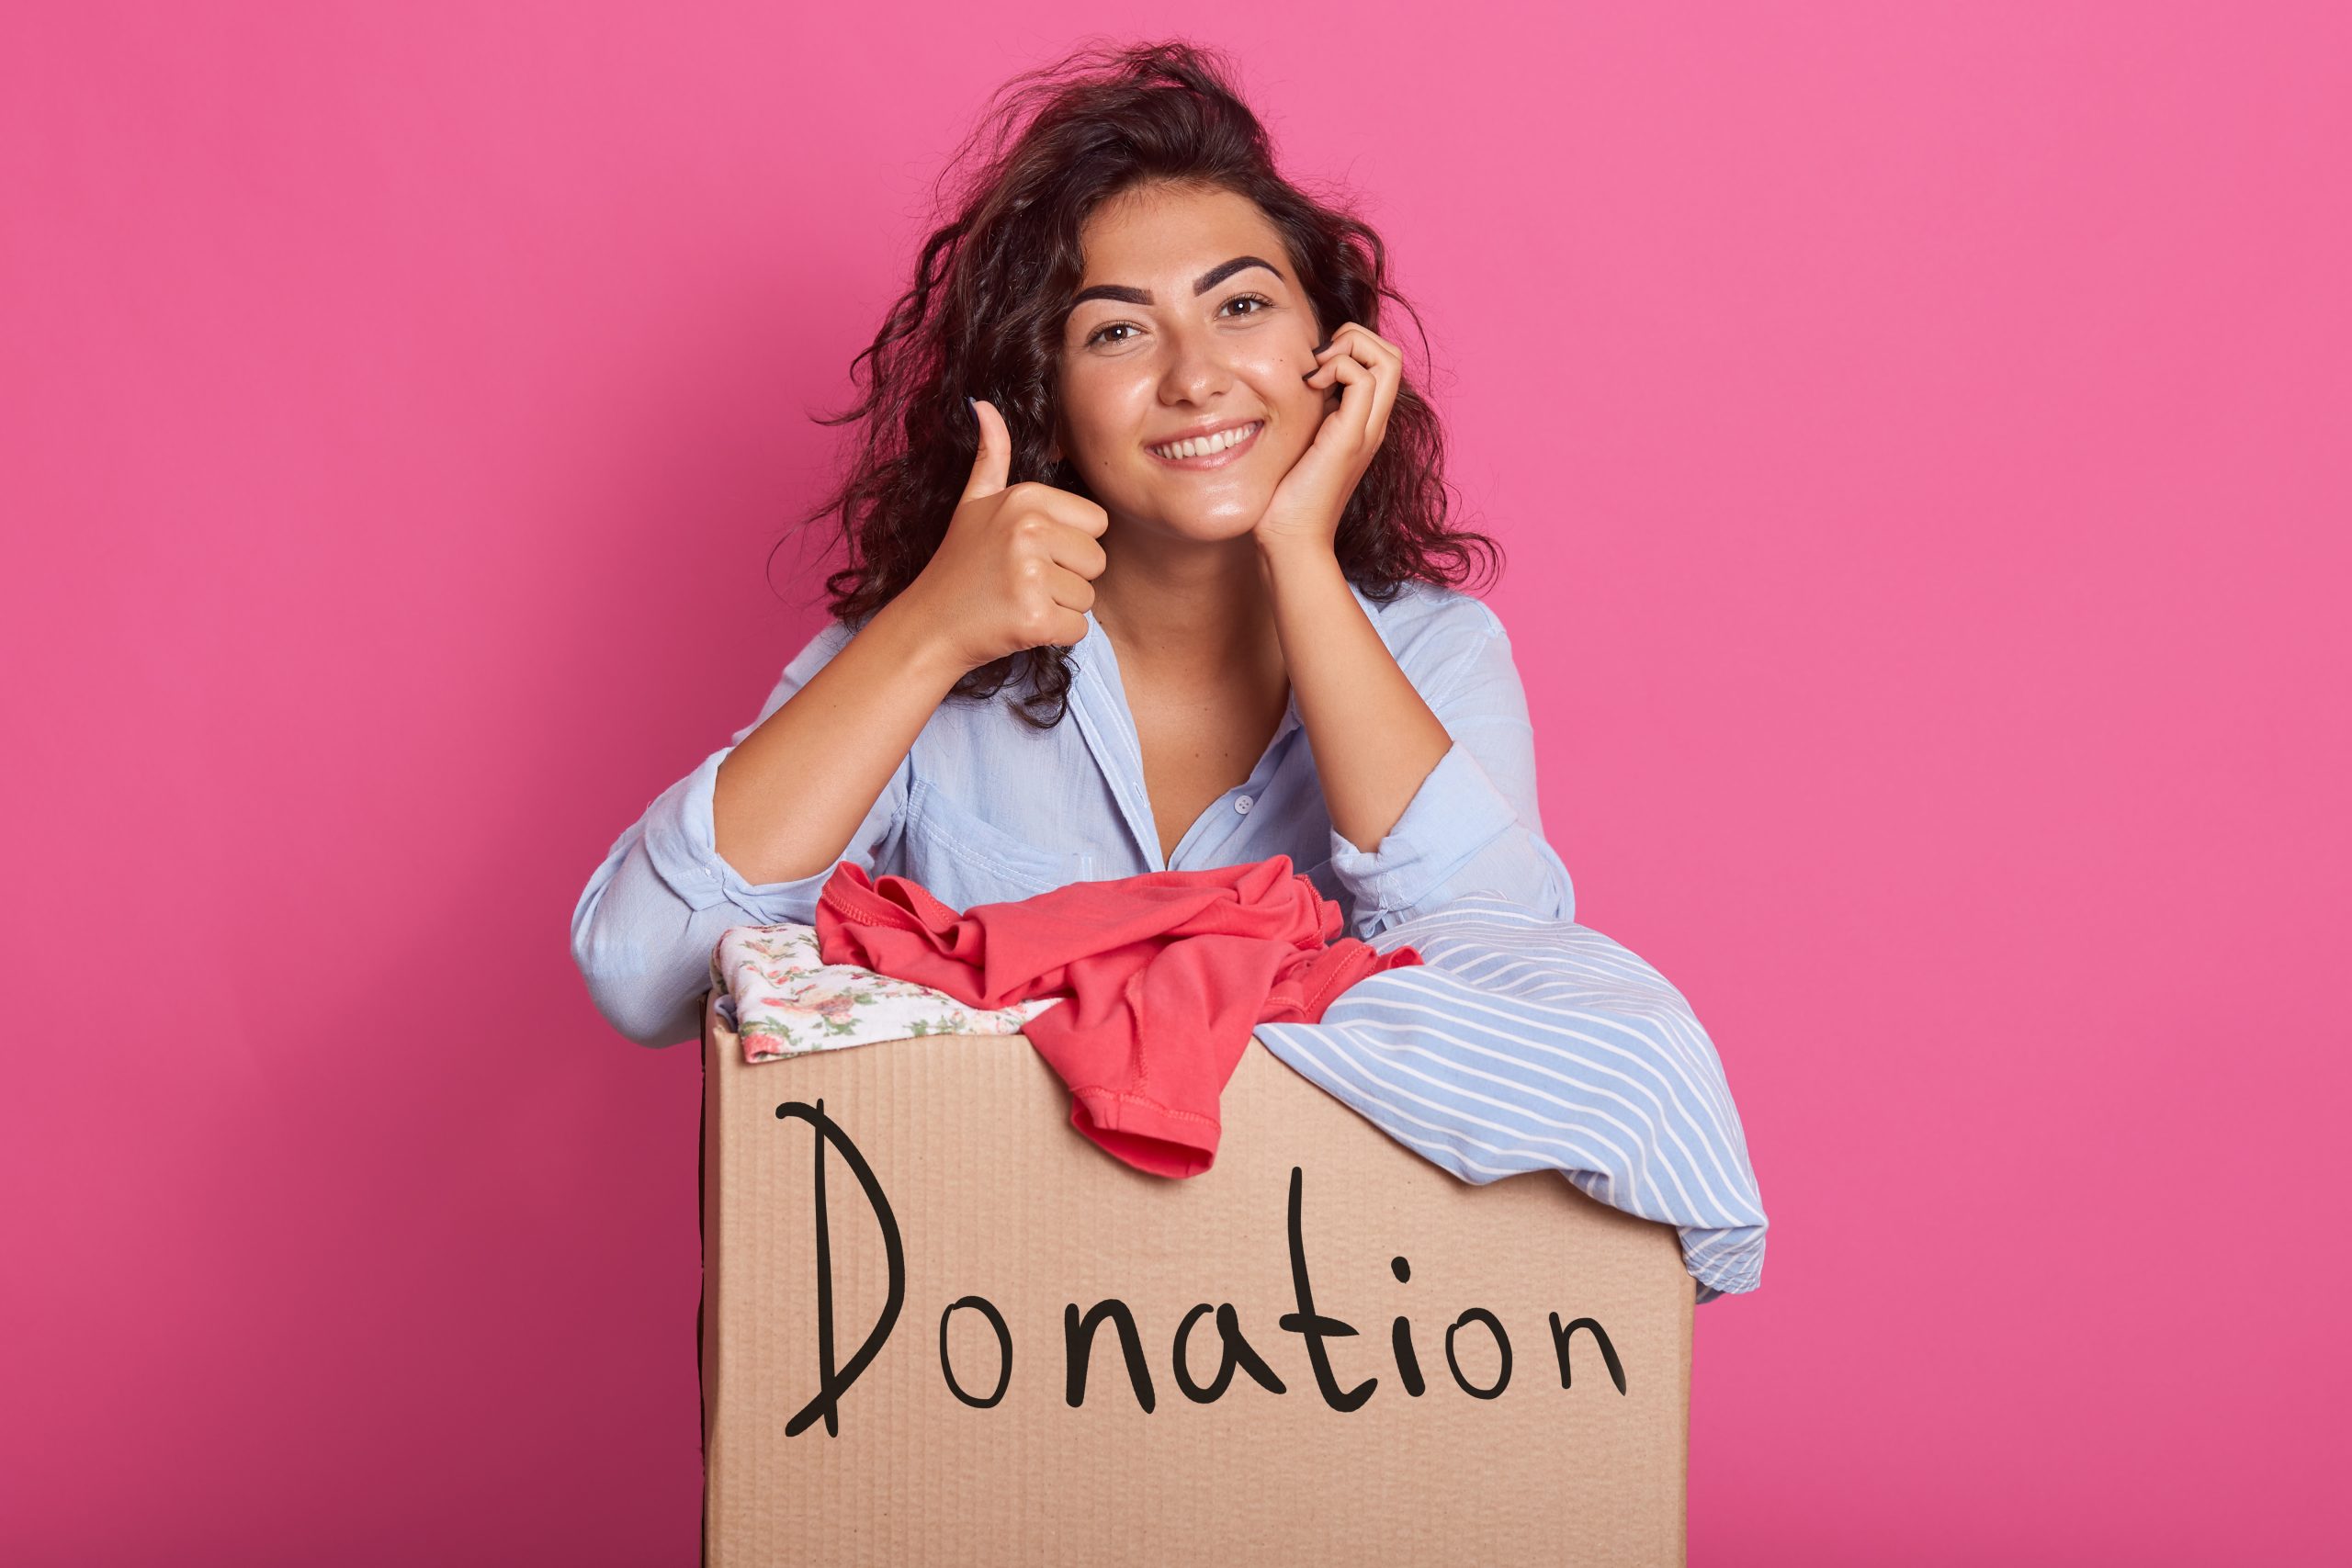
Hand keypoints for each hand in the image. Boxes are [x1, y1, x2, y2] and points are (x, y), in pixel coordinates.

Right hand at [897, 398, 1109, 673]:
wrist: (929, 625)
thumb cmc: (959, 564)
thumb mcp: (973, 502)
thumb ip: (991, 455)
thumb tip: (983, 403)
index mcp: (1024, 498)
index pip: (1097, 521)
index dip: (1070, 542)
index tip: (1032, 552)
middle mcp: (1028, 530)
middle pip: (1097, 559)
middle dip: (1069, 577)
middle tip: (1023, 580)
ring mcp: (1030, 575)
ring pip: (1088, 597)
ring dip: (1060, 607)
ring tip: (1019, 600)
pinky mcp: (1034, 618)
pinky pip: (1078, 628)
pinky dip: (1054, 634)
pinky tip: (1020, 624)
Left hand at [1252, 322, 1404, 555]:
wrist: (1291, 538)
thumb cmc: (1287, 496)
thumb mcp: (1300, 440)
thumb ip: (1308, 412)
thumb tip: (1296, 379)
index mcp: (1364, 423)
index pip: (1381, 363)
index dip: (1352, 347)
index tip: (1313, 366)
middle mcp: (1373, 424)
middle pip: (1392, 354)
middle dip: (1355, 338)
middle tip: (1318, 361)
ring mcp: (1366, 430)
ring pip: (1388, 358)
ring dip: (1349, 348)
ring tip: (1316, 372)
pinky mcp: (1350, 437)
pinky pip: (1363, 379)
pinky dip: (1337, 367)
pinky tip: (1309, 386)